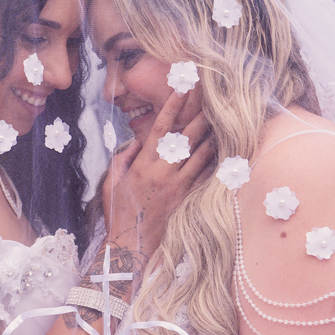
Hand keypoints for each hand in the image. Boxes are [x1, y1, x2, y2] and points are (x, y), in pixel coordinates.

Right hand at [103, 89, 215, 259]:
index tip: (182, 88)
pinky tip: (224, 149)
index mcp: (143, 165)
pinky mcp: (187, 199)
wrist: (132, 245)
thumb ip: (123, 158)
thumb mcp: (111, 182)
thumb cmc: (119, 213)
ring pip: (201, 155)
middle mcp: (163, 173)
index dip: (172, 106)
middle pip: (186, 137)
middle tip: (213, 98)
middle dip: (200, 115)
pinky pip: (205, 175)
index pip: (160, 129)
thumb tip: (137, 141)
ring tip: (223, 119)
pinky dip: (215, 160)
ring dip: (212, 136)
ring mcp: (178, 186)